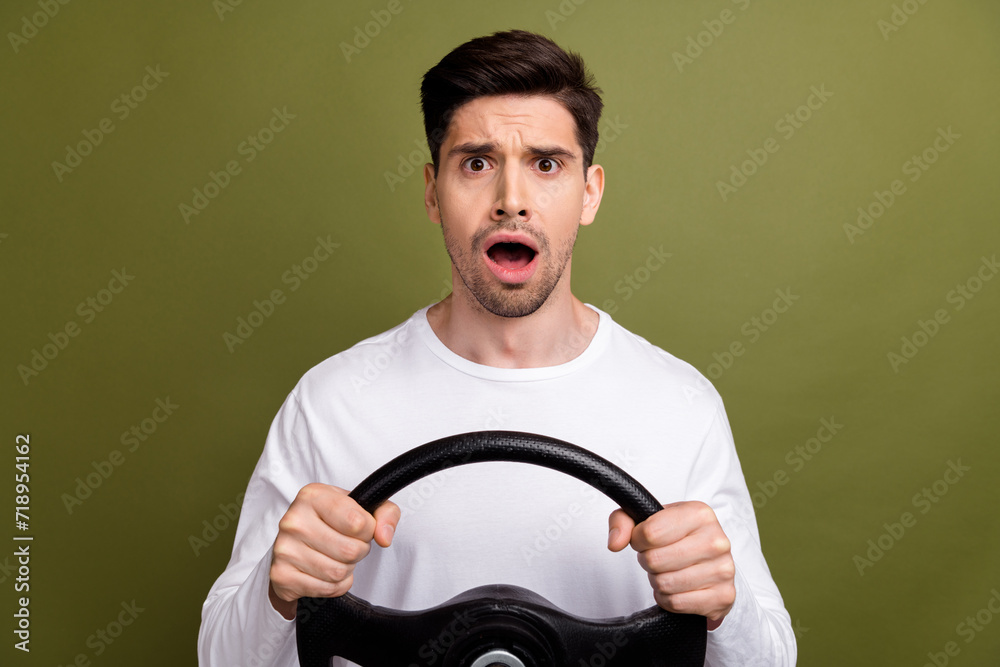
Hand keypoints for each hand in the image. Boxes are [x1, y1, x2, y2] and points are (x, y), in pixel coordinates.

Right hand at [268, 483, 399, 618]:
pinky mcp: (281, 575)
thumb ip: (385, 513)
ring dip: (346, 570)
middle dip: (358, 552)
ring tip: (336, 558)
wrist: (297, 544)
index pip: (358, 522)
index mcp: (313, 496)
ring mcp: (284, 548)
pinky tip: (325, 572)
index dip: (368, 530)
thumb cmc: (332, 522)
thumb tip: (384, 537)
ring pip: (337, 572)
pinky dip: (333, 586)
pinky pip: (325, 588)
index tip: (360, 528)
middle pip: (349, 550)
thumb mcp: (362, 507)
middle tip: (349, 546)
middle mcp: (294, 520)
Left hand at [608, 501, 734, 627]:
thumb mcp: (649, 519)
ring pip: (665, 583)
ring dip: (658, 581)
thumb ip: (623, 521)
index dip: (638, 540)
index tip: (644, 540)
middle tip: (656, 558)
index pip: (650, 532)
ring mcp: (724, 569)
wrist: (709, 561)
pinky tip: (677, 588)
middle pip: (655, 560)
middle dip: (648, 561)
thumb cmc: (676, 537)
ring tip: (668, 571)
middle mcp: (717, 540)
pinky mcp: (723, 596)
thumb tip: (615, 543)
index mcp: (700, 514)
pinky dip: (669, 599)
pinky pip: (677, 603)